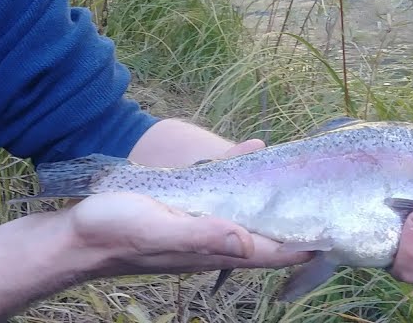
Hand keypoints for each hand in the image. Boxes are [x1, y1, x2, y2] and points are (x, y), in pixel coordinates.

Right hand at [61, 190, 318, 280]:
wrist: (75, 235)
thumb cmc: (114, 231)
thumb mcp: (158, 228)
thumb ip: (203, 235)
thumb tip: (248, 239)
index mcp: (213, 247)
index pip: (272, 251)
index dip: (306, 242)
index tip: (337, 227)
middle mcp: (213, 241)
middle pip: (266, 236)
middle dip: (297, 222)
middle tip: (329, 196)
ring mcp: (199, 229)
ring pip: (247, 218)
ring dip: (273, 204)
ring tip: (300, 181)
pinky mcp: (184, 214)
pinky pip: (223, 201)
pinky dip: (241, 184)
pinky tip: (248, 161)